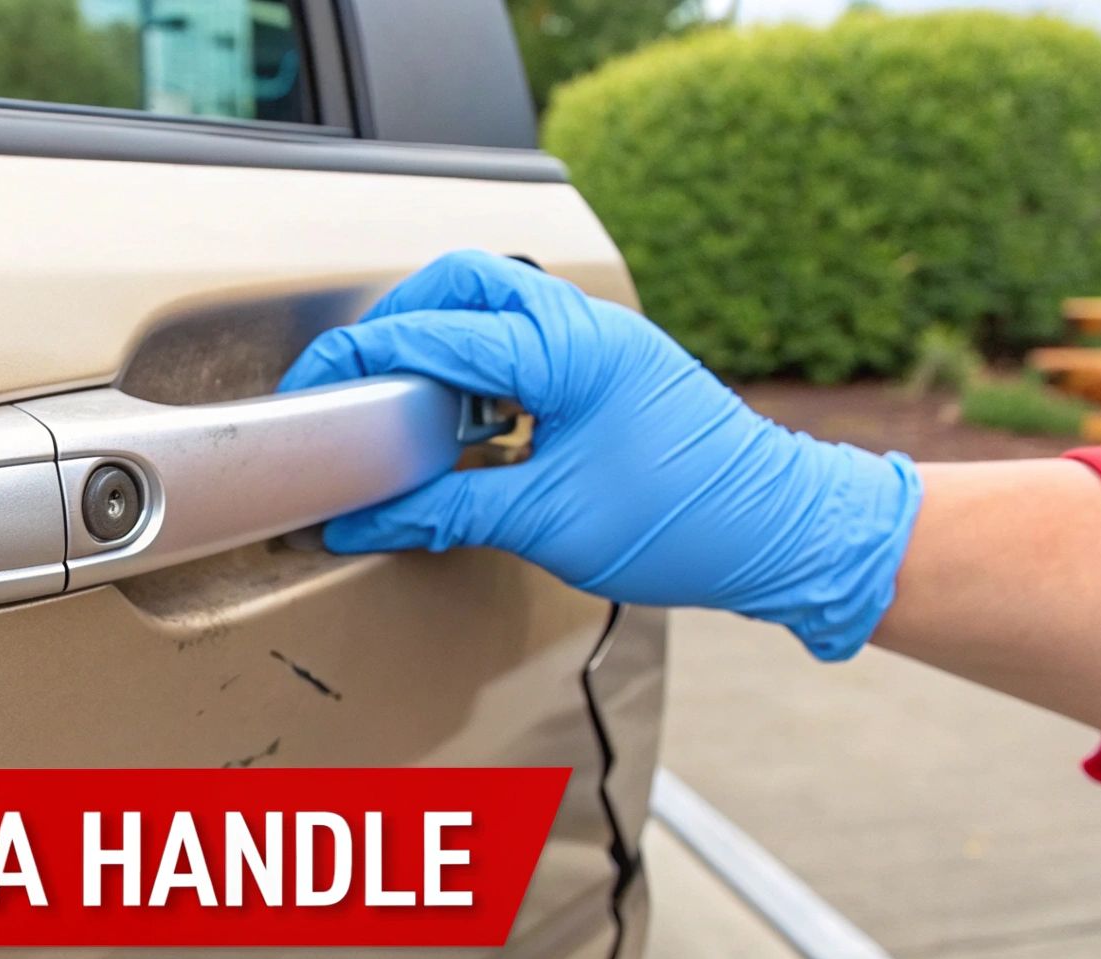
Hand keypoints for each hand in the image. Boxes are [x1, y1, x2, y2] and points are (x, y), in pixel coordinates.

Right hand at [278, 250, 921, 659]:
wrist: (789, 534)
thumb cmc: (694, 522)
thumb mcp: (547, 523)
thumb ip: (442, 511)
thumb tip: (361, 519)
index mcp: (566, 348)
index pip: (428, 334)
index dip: (355, 364)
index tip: (311, 396)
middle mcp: (584, 324)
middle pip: (459, 281)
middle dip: (396, 322)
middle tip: (356, 382)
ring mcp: (601, 338)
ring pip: (494, 301)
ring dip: (441, 339)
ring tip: (406, 407)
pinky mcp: (611, 364)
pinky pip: (525, 337)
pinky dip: (480, 364)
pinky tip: (466, 423)